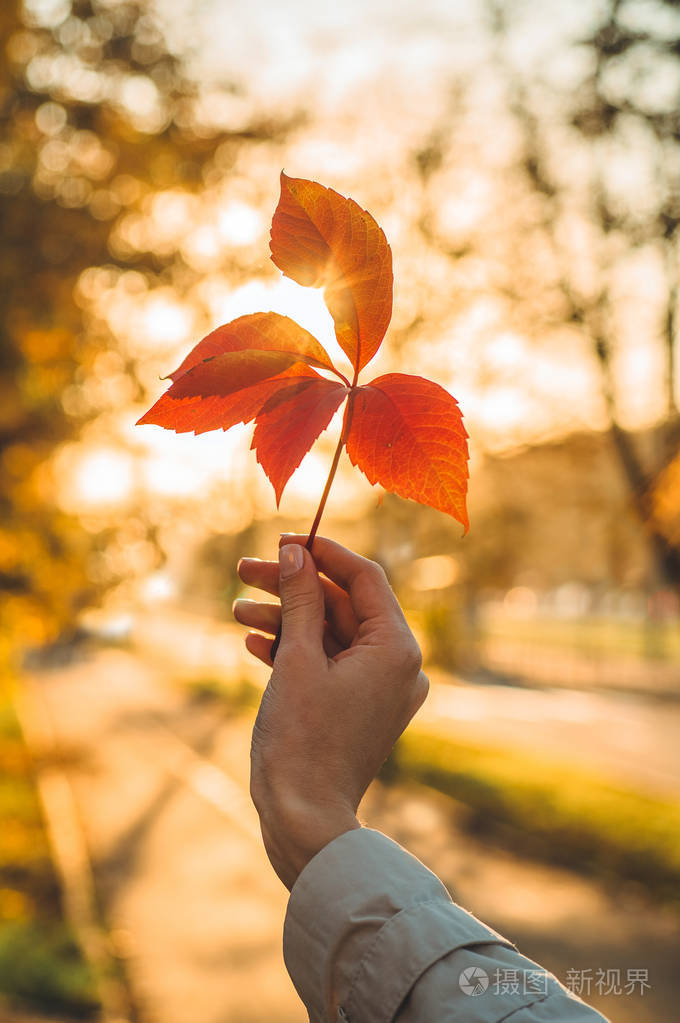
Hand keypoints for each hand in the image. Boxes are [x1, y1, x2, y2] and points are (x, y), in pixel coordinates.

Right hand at [234, 535, 428, 889]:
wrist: (304, 819)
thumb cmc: (302, 740)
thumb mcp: (297, 659)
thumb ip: (300, 599)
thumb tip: (296, 552)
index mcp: (397, 649)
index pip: (364, 578)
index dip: (323, 553)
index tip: (284, 540)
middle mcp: (398, 666)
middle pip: (343, 605)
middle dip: (293, 587)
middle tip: (246, 570)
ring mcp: (379, 688)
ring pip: (331, 633)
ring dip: (286, 618)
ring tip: (238, 609)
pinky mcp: (358, 706)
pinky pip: (329, 663)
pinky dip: (295, 649)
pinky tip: (254, 640)